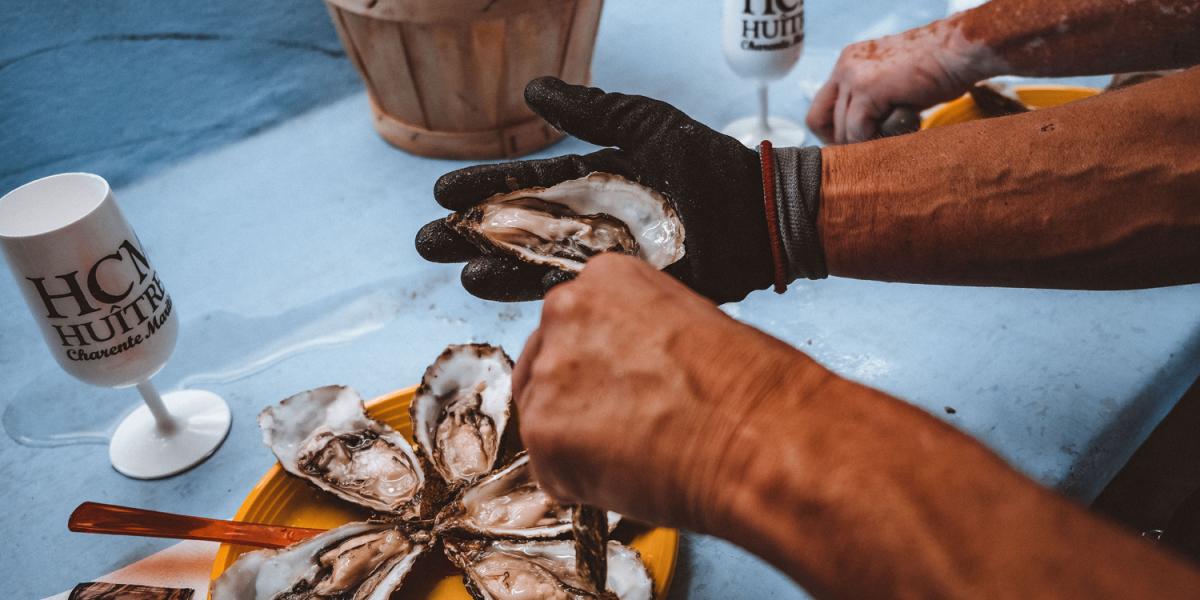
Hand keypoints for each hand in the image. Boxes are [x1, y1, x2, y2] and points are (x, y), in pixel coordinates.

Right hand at [415, 77, 773, 303]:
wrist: (755, 210)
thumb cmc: (704, 162)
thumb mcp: (643, 124)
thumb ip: (592, 111)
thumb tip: (532, 89)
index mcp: (589, 183)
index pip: (524, 186)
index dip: (483, 188)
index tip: (441, 191)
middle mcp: (587, 224)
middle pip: (516, 228)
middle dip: (471, 233)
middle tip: (426, 240)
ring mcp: (601, 258)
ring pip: (533, 262)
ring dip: (491, 265)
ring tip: (453, 266)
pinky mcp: (620, 287)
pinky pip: (569, 290)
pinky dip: (532, 291)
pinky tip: (499, 289)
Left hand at [511, 253, 805, 530]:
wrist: (760, 438)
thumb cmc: (751, 388)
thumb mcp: (695, 324)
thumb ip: (643, 336)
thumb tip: (633, 369)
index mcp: (606, 278)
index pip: (576, 322)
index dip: (601, 364)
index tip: (623, 386)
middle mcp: (565, 312)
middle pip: (546, 363)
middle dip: (577, 397)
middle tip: (625, 426)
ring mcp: (548, 372)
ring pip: (543, 416)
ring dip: (579, 440)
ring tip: (639, 453)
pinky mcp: (542, 432)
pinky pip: (551, 468)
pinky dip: (582, 483)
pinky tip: (630, 476)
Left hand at [806, 19, 988, 143]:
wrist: (962, 51)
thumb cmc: (939, 69)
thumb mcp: (893, 84)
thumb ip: (870, 103)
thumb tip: (858, 137)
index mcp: (848, 62)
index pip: (820, 109)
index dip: (834, 132)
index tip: (855, 144)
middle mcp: (845, 66)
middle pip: (820, 120)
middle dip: (844, 142)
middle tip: (874, 147)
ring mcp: (853, 75)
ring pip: (841, 129)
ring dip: (866, 142)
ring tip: (897, 133)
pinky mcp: (868, 88)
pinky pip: (857, 130)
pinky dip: (876, 140)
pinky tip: (902, 129)